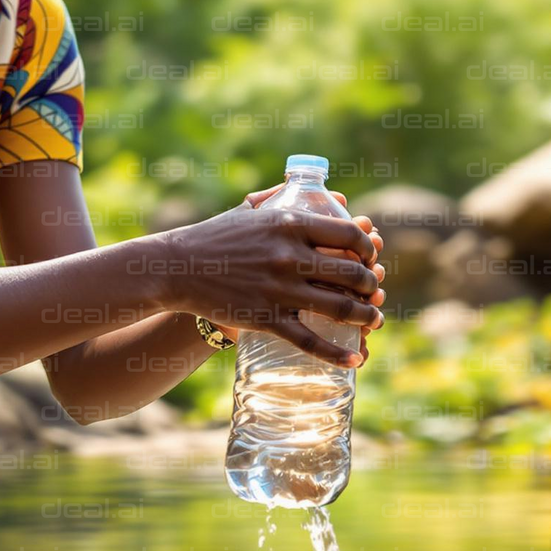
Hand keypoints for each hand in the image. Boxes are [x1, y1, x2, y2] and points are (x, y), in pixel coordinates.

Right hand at [156, 185, 384, 366]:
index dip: (368, 248)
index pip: (348, 234)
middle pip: (351, 273)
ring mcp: (279, 289)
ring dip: (366, 316)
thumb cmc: (214, 237)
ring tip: (374, 320)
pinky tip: (355, 359)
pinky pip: (310, 339)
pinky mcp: (266, 318)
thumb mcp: (250, 210)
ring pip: (339, 307)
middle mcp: (290, 256)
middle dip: (371, 285)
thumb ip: (284, 198)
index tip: (370, 256)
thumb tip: (323, 191)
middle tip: (373, 291)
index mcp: (289, 224)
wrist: (177, 268)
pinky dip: (337, 352)